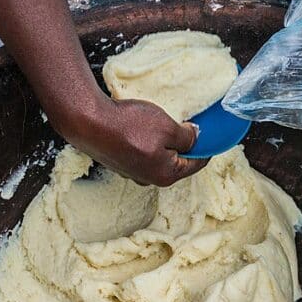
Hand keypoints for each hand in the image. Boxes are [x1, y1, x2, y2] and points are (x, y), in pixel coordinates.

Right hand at [55, 97, 206, 186]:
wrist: (88, 121)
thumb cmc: (129, 126)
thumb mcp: (168, 128)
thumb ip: (187, 136)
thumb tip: (197, 138)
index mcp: (165, 175)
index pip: (196, 164)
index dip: (207, 148)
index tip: (213, 136)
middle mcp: (149, 179)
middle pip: (177, 162)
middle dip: (184, 145)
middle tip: (188, 125)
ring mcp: (132, 172)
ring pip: (158, 157)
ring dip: (164, 142)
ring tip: (163, 123)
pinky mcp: (120, 161)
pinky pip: (143, 152)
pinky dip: (148, 141)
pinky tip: (143, 126)